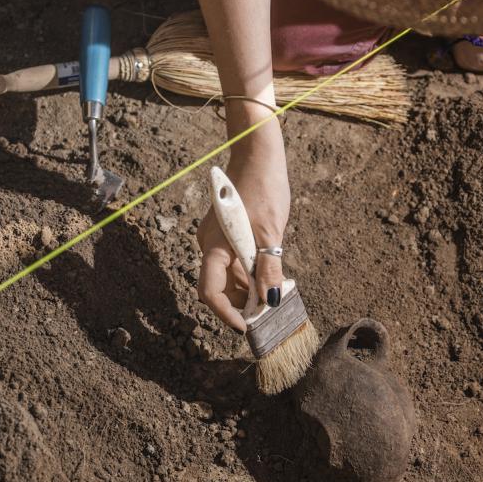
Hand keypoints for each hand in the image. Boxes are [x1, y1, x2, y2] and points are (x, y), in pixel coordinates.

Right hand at [196, 112, 289, 331]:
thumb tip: (270, 299)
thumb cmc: (262, 188)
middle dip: (239, 304)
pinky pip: (234, 262)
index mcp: (214, 246)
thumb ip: (269, 267)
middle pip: (218, 287)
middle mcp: (210, 245)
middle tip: (267, 314)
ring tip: (273, 297)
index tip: (246, 327)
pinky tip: (268, 277)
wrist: (257, 154)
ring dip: (247, 290)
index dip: (225, 313)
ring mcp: (217, 239)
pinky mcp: (228, 233)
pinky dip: (249, 274)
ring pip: (228, 276)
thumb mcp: (270, 232)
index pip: (210, 292)